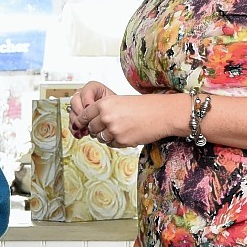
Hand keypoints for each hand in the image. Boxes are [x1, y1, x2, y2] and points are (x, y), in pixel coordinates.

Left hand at [67, 83, 185, 148]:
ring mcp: (113, 130)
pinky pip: (111, 144)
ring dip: (106, 136)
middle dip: (96, 129)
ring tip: (119, 130)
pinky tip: (126, 134)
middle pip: (91, 128)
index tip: (83, 124)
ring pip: (100, 137)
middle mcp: (106, 116)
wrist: (163, 114)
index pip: (84, 115)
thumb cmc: (145, 106)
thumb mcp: (120, 101)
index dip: (84, 120)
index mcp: (104, 104)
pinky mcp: (121, 141)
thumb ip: (104, 110)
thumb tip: (90, 121)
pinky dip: (116, 141)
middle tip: (106, 127)